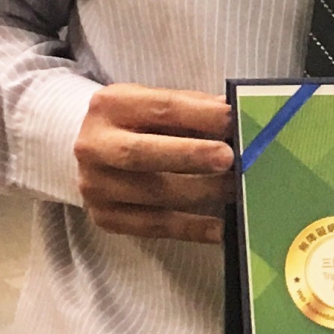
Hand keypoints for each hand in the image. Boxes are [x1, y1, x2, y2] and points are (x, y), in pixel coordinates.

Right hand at [73, 85, 234, 241]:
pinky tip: (221, 229)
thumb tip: (238, 117)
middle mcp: (95, 146)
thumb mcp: (157, 104)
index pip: (159, 107)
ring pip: (152, 193)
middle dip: (189, 155)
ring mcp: (96, 185)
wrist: (95, 151)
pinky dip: (192, 228)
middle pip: (140, 153)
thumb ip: (194, 108)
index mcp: (111, 106)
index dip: (200, 114)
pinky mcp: (106, 217)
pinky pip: (154, 226)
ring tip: (237, 190)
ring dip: (201, 192)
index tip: (234, 120)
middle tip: (229, 158)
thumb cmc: (139, 123)